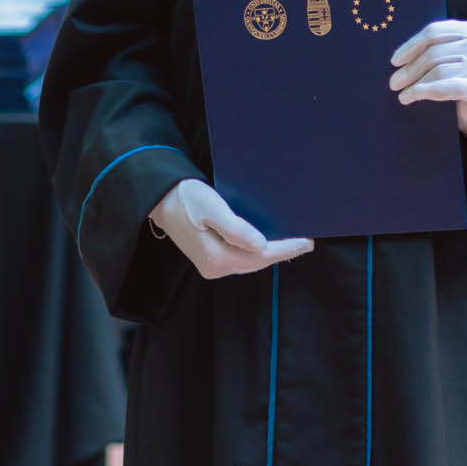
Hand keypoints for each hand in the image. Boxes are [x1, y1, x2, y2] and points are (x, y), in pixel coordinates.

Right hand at [149, 180, 312, 279]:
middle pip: (257, 262)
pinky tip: (266, 243)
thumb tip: (262, 245)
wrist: (159, 198)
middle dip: (282, 253)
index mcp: (217, 258)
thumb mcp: (212, 207)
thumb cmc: (185, 198)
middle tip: (305, 242)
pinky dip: (256, 252)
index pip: (261, 256)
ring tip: (291, 242)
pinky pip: (240, 258)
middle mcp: (215, 268)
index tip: (307, 241)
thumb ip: (236, 229)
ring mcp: (211, 266)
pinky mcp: (209, 258)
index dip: (286, 248)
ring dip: (270, 253)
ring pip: (249, 262)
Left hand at [390, 20, 466, 138]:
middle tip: (394, 82)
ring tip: (401, 92)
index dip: (411, 46)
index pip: (434, 32)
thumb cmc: (460, 80)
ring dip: (415, 82)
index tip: (395, 61)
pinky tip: (411, 96)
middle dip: (410, 68)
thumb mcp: (451, 57)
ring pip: (440, 70)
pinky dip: (425, 91)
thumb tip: (399, 57)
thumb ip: (434, 48)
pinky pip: (450, 88)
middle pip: (435, 53)